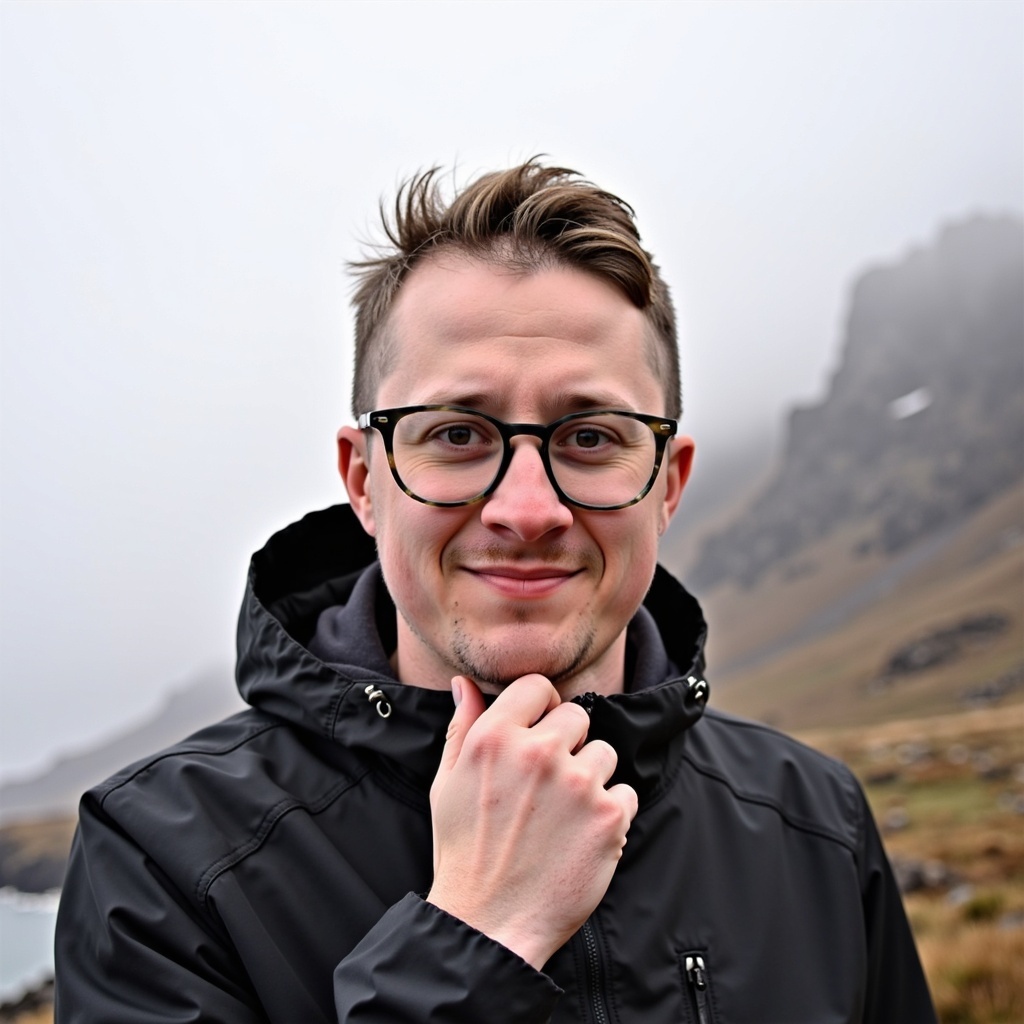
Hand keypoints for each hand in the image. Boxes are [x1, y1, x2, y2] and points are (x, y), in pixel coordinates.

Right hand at [426, 674, 637, 969]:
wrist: (489, 923)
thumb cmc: (465, 851)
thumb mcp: (448, 783)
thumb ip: (462, 726)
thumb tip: (464, 684)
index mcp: (494, 737)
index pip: (538, 687)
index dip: (541, 708)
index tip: (539, 731)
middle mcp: (537, 752)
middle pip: (577, 716)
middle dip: (567, 744)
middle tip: (547, 785)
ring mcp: (577, 783)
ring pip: (604, 753)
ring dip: (590, 778)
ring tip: (562, 815)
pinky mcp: (609, 817)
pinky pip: (625, 793)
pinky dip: (609, 814)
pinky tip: (580, 837)